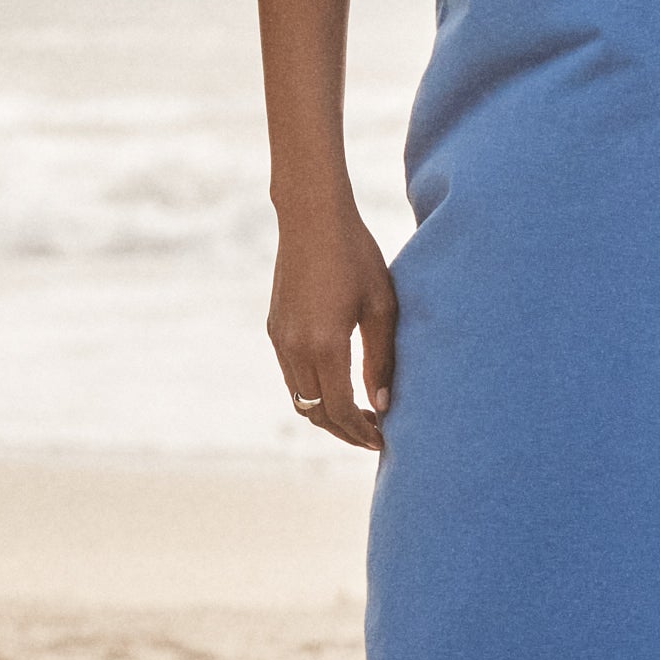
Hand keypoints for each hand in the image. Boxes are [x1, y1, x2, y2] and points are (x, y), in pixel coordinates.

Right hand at [268, 204, 396, 448]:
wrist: (311, 218)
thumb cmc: (356, 256)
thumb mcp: (382, 307)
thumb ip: (381, 359)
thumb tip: (383, 405)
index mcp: (324, 345)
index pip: (340, 410)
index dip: (361, 432)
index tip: (384, 440)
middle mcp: (294, 348)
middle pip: (317, 413)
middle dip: (345, 431)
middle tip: (375, 434)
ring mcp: (280, 339)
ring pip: (301, 398)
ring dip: (328, 413)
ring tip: (362, 413)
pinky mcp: (274, 329)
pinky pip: (292, 376)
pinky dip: (314, 391)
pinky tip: (341, 383)